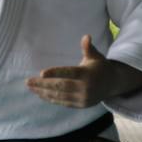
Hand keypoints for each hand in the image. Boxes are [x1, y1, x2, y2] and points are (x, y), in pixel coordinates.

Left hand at [26, 35, 141, 107]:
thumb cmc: (100, 67)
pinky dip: (50, 99)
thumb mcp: (96, 56)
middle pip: (61, 86)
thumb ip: (88, 48)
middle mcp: (85, 88)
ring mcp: (83, 98)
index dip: (55, 73)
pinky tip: (40, 94)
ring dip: (43, 92)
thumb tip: (86, 36)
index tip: (41, 73)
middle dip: (43, 84)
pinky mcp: (81, 105)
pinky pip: (63, 102)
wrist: (113, 84)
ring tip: (30, 87)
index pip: (69, 73)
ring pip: (60, 96)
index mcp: (87, 74)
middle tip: (28, 81)